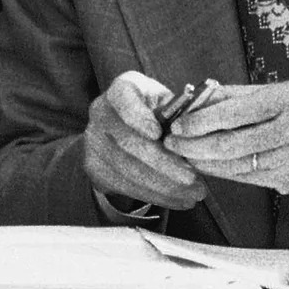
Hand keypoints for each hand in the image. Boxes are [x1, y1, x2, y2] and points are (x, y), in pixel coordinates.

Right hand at [84, 71, 207, 210]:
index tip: (158, 133)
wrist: (122, 129)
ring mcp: (93, 141)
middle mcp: (101, 112)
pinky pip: (125, 185)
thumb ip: (177, 113)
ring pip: (128, 169)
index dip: (139, 116)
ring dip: (163, 185)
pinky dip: (154, 195)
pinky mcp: (94, 167)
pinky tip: (177, 199)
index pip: (123, 98)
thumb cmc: (154, 112)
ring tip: (193, 194)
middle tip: (192, 178)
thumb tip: (195, 132)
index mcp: (122, 89)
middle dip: (163, 163)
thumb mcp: (164, 103)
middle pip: (129, 141)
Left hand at [165, 81, 288, 196]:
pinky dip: (224, 172)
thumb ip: (240, 94)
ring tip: (183, 154)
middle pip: (231, 144)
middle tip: (172, 142)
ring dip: (204, 161)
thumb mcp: (282, 89)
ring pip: (236, 166)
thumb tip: (200, 96)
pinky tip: (208, 164)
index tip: (178, 124)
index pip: (234, 113)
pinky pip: (248, 178)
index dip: (200, 121)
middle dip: (194, 145)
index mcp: (287, 101)